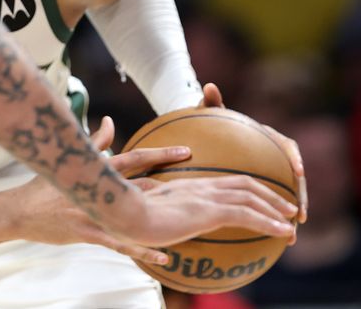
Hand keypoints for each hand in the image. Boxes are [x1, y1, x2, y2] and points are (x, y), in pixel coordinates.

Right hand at [7, 116, 191, 264]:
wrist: (17, 212)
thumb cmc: (43, 186)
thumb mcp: (67, 160)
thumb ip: (93, 143)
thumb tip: (109, 120)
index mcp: (95, 171)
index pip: (133, 158)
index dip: (160, 154)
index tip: (187, 150)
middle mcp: (97, 190)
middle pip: (141, 186)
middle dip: (172, 187)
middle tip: (203, 189)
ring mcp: (93, 213)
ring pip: (133, 217)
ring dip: (162, 221)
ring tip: (191, 226)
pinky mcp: (88, 233)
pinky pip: (120, 245)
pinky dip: (142, 251)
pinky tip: (164, 258)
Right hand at [121, 174, 297, 247]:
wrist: (123, 214)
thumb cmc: (129, 216)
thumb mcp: (150, 212)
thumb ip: (163, 214)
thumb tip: (168, 228)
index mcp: (188, 187)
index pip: (226, 182)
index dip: (251, 189)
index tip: (265, 201)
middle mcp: (200, 187)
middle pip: (244, 184)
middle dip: (271, 196)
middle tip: (289, 210)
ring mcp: (204, 197)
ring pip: (250, 198)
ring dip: (275, 210)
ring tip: (291, 224)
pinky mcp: (206, 211)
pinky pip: (246, 215)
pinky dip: (269, 222)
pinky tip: (282, 232)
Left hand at [198, 82, 307, 225]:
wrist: (202, 133)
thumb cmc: (206, 122)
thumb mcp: (208, 112)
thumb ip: (211, 102)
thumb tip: (209, 87)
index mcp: (265, 136)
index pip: (286, 145)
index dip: (294, 158)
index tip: (298, 171)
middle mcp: (271, 155)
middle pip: (293, 176)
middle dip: (299, 196)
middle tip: (299, 213)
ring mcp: (267, 172)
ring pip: (285, 194)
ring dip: (289, 214)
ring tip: (291, 232)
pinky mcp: (258, 186)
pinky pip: (268, 203)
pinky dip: (271, 218)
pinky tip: (270, 236)